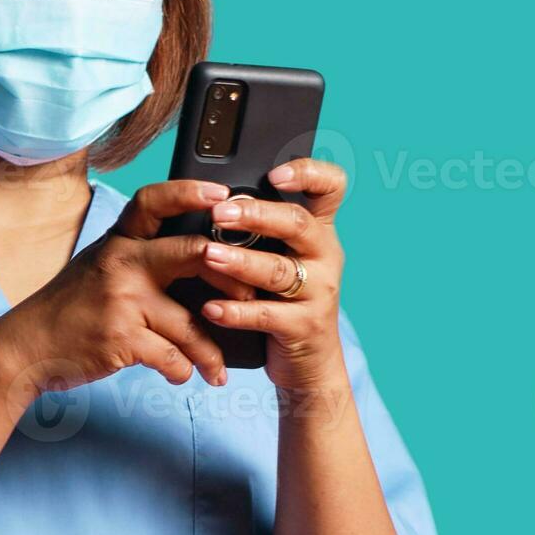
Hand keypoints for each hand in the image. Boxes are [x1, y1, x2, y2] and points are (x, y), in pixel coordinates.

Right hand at [0, 179, 232, 397]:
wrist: (26, 347)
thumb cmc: (68, 310)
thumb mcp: (97, 269)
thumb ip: (138, 259)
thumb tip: (196, 259)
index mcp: (117, 242)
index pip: (153, 201)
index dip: (191, 192)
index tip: (224, 194)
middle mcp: (121, 263)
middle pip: (194, 254)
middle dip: (233, 276)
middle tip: (250, 297)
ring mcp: (122, 300)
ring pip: (192, 323)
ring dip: (210, 352)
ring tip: (217, 368)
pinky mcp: (122, 337)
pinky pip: (172, 356)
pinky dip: (182, 372)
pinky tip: (182, 377)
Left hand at [195, 159, 348, 389]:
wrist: (309, 361)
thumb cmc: (281, 297)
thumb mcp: (279, 256)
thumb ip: (255, 230)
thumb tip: (204, 198)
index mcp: (317, 229)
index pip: (330, 187)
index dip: (308, 173)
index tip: (275, 172)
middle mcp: (325, 254)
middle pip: (297, 223)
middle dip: (256, 215)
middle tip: (219, 213)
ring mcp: (319, 291)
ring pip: (280, 270)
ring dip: (241, 261)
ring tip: (209, 255)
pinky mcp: (305, 326)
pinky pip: (268, 315)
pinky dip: (236, 311)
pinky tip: (211, 308)